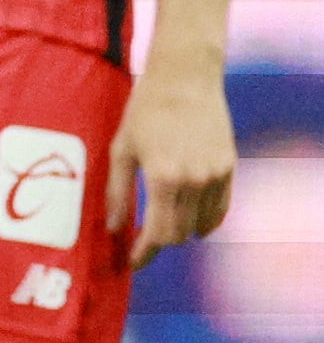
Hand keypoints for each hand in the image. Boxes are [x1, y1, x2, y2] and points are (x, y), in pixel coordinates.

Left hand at [111, 55, 236, 265]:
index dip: (144, 253)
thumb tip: (114, 229)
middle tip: (140, 246)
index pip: (159, 233)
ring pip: (202, 225)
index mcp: (164, 178)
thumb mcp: (122, 151)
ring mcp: (217, 175)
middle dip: (159, 244)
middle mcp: (196, 181)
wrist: (185, 79)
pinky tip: (193, 224)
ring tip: (161, 230)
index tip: (131, 262)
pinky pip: (221, 208)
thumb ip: (118, 193)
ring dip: (182, 233)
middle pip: (180, 233)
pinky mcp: (229, 168)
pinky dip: (207, 221)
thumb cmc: (144, 112)